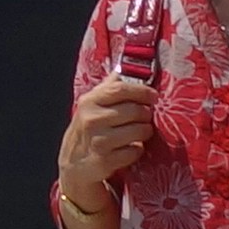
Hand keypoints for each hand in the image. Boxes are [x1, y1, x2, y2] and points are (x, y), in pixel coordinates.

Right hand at [57, 69, 157, 217]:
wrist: (74, 162)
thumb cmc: (89, 128)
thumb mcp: (92, 104)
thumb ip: (109, 87)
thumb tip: (125, 65)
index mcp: (90, 101)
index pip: (120, 89)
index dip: (141, 91)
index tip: (154, 96)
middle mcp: (92, 119)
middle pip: (134, 110)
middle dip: (146, 114)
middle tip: (146, 116)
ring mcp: (99, 140)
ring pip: (138, 131)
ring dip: (145, 131)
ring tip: (141, 131)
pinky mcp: (106, 160)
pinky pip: (135, 151)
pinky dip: (138, 150)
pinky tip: (131, 147)